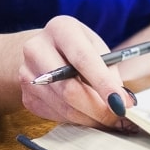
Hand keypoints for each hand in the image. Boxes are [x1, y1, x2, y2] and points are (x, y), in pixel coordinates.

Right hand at [18, 15, 135, 129]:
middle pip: (69, 89)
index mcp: (60, 29)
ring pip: (64, 107)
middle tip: (118, 118)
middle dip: (98, 109)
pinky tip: (88, 114)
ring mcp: (27, 74)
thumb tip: (124, 103)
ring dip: (90, 118)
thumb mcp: (96, 49)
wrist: (44, 51)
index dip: (103, 84)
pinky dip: (77, 120)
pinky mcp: (26, 96)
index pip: (82, 59)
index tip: (121, 104)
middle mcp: (37, 49)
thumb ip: (109, 73)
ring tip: (108, 118)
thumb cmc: (79, 49)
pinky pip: (56, 116)